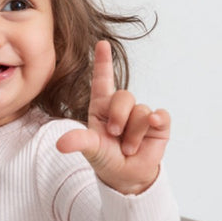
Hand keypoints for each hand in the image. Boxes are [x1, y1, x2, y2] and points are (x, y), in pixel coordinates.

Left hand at [56, 40, 170, 194]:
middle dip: (119, 118)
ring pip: (141, 111)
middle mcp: (122, 107)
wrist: (126, 177)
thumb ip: (79, 142)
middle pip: (124, 96)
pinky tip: (153, 126)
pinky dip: (156, 121)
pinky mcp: (158, 123)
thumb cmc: (106, 159)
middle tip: (115, 135)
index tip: (102, 44)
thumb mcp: (91, 150)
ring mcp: (141, 114)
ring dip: (133, 135)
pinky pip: (160, 115)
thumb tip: (61, 144)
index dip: (103, 62)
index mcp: (102, 107)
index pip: (103, 81)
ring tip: (127, 149)